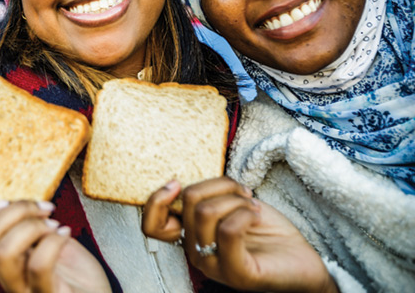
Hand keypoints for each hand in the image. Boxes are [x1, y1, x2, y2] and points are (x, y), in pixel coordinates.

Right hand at [0, 200, 111, 292]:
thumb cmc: (77, 273)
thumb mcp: (48, 242)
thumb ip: (29, 226)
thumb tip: (20, 198)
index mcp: (6, 260)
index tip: (8, 200)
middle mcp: (9, 276)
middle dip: (17, 210)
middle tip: (44, 208)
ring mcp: (25, 289)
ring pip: (3, 252)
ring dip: (32, 226)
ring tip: (54, 224)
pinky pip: (38, 266)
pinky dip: (53, 240)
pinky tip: (66, 234)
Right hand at [143, 177, 338, 292]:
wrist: (304, 262)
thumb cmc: (268, 232)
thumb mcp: (231, 205)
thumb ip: (207, 197)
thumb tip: (186, 179)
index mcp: (190, 237)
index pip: (151, 227)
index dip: (156, 200)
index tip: (176, 183)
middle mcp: (196, 254)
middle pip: (188, 202)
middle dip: (220, 185)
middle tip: (242, 192)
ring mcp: (215, 267)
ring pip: (207, 212)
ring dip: (236, 198)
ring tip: (253, 206)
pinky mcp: (237, 275)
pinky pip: (229, 230)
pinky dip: (246, 212)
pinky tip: (257, 215)